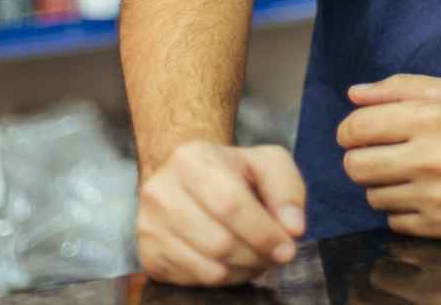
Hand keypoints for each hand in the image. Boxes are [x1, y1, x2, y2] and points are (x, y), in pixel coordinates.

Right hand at [136, 140, 306, 285]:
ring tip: (257, 257)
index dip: (263, 232)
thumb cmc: (232, 170)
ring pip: (207, 268)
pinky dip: (223, 278)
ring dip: (243, 270)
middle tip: (276, 255)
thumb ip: (287, 189)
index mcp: (191, 159)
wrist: (185, 176)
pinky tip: (234, 262)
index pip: (229, 204)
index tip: (287, 248)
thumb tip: (293, 228)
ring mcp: (149, 226)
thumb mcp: (267, 162)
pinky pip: (193, 281)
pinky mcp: (147, 254)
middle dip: (256, 255)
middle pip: (218, 242)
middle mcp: (161, 191)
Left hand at [338, 75, 440, 238]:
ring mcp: (435, 197)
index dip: (349, 130)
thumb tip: (353, 94)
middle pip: (355, 167)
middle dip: (360, 159)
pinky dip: (402, 209)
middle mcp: (430, 158)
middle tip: (381, 154)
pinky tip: (425, 194)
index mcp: (431, 118)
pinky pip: (393, 222)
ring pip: (372, 197)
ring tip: (410, 173)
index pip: (357, 128)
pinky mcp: (440, 227)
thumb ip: (400, 88)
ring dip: (384, 185)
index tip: (358, 133)